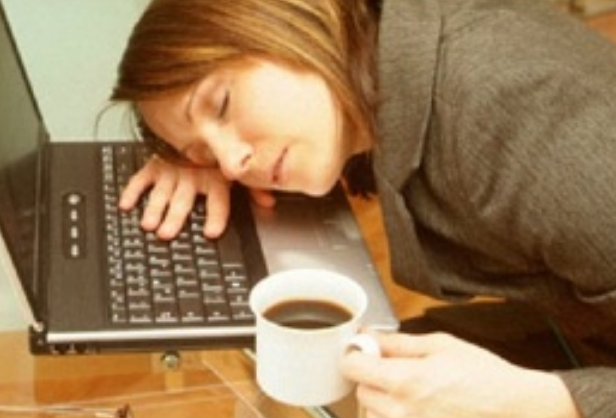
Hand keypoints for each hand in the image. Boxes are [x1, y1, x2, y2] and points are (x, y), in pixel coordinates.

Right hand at [119, 155, 274, 238]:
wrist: (197, 125)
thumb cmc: (218, 154)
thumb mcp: (238, 170)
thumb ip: (253, 188)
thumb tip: (269, 201)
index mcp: (215, 179)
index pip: (217, 201)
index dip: (216, 216)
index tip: (211, 232)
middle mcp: (193, 177)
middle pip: (183, 201)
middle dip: (175, 218)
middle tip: (166, 233)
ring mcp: (172, 171)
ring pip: (162, 193)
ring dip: (154, 208)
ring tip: (148, 224)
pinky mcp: (156, 165)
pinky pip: (142, 178)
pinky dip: (132, 190)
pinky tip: (126, 204)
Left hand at [340, 332, 580, 417]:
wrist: (514, 407)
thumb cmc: (483, 375)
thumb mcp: (440, 345)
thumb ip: (397, 342)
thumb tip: (368, 336)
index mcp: (406, 381)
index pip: (353, 368)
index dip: (355, 355)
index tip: (363, 351)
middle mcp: (403, 412)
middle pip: (361, 392)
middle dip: (371, 377)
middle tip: (393, 369)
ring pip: (372, 415)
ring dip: (381, 401)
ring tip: (409, 392)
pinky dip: (394, 416)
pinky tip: (416, 407)